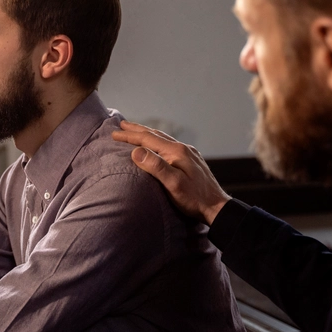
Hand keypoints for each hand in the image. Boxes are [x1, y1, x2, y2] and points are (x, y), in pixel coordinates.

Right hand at [112, 120, 230, 224]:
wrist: (217, 207)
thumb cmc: (194, 199)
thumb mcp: (173, 184)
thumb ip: (156, 166)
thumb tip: (136, 151)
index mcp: (176, 151)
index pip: (147, 139)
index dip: (129, 136)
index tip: (114, 134)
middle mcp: (182, 148)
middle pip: (155, 135)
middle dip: (136, 130)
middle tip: (121, 124)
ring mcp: (188, 153)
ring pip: (162, 139)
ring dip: (147, 134)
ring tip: (135, 130)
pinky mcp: (191, 160)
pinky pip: (169, 145)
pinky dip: (156, 141)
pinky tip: (156, 145)